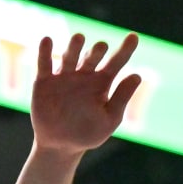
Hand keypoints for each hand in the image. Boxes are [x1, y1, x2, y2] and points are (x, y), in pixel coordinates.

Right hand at [30, 33, 142, 156]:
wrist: (60, 147)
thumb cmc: (88, 133)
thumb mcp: (109, 118)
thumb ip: (121, 97)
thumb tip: (137, 75)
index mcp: (102, 82)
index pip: (116, 62)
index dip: (126, 49)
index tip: (134, 37)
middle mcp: (84, 75)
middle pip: (92, 57)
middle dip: (97, 51)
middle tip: (101, 47)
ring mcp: (64, 77)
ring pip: (70, 56)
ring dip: (74, 47)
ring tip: (79, 38)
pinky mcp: (45, 82)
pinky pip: (45, 64)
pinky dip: (45, 52)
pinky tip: (47, 40)